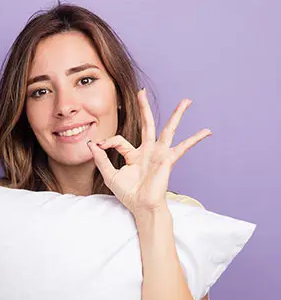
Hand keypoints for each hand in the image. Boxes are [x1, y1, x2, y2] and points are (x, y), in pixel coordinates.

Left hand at [87, 89, 211, 215]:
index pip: (119, 140)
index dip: (107, 142)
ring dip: (177, 115)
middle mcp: (148, 152)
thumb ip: (101, 159)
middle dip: (144, 108)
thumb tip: (92, 144)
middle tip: (142, 92)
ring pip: (168, 130)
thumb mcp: (109, 175)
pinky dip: (195, 139)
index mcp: (133, 155)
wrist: (142, 207)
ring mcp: (159, 155)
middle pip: (147, 124)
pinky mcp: (168, 160)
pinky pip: (183, 147)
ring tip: (186, 101)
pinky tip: (206, 131)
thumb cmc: (128, 194)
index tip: (98, 145)